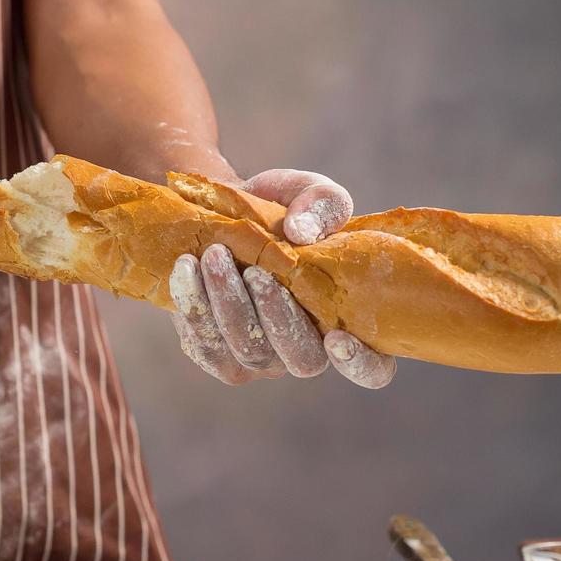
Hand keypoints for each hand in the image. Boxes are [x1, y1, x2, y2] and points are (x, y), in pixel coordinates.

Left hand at [169, 168, 395, 387]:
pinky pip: (204, 345)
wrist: (220, 215)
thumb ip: (322, 203)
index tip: (337, 337)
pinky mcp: (215, 354)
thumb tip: (302, 233)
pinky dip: (194, 305)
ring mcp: (260, 359)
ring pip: (247, 351)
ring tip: (213, 255)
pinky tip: (186, 267)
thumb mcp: (307, 192)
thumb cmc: (279, 211)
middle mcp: (307, 350)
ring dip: (228, 304)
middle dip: (276, 315)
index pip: (374, 369)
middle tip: (254, 270)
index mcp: (347, 320)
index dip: (361, 364)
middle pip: (301, 360)